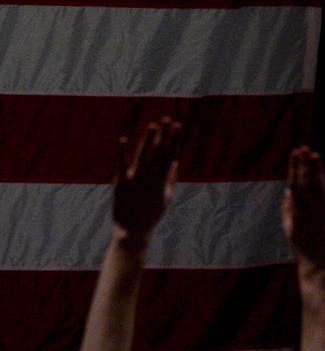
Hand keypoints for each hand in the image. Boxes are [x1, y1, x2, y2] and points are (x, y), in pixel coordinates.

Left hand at [112, 117, 181, 236]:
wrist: (133, 231)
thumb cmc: (151, 214)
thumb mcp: (166, 196)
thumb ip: (171, 178)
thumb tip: (175, 162)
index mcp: (162, 181)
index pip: (171, 155)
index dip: (175, 140)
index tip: (178, 126)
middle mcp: (150, 178)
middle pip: (159, 152)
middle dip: (164, 135)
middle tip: (167, 119)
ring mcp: (135, 180)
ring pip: (143, 155)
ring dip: (148, 140)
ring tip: (152, 125)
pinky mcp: (120, 183)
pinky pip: (121, 164)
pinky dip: (121, 152)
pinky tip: (122, 139)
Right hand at [282, 145, 324, 270]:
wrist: (317, 266)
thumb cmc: (302, 247)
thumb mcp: (289, 228)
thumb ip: (287, 208)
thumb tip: (288, 190)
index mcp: (296, 212)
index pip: (294, 184)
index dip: (294, 167)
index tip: (294, 153)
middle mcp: (309, 211)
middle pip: (307, 183)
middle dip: (305, 164)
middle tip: (304, 148)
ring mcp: (324, 213)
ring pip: (320, 187)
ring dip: (317, 170)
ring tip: (315, 155)